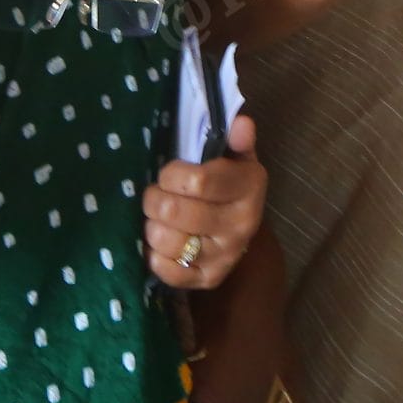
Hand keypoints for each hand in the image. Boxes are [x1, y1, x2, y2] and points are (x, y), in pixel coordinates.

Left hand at [144, 113, 268, 289]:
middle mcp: (242, 224)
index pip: (198, 182)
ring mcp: (226, 255)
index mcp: (250, 187)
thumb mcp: (236, 156)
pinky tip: (161, 241)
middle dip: (154, 199)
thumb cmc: (229, 184)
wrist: (240, 228)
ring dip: (152, 226)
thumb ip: (235, 137)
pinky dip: (153, 254)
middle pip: (174, 211)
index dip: (171, 175)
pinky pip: (165, 269)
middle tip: (155, 195)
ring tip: (158, 218)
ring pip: (166, 241)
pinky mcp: (209, 279)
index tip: (169, 174)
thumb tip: (241, 123)